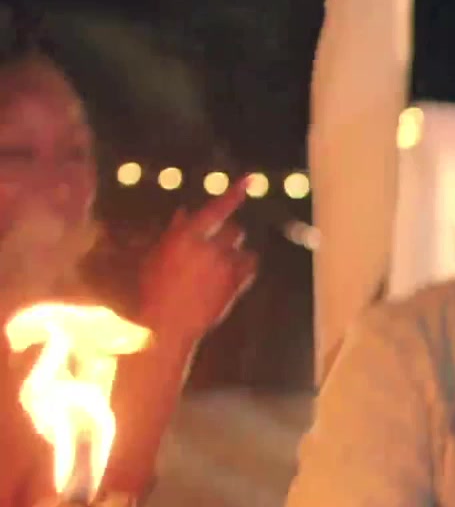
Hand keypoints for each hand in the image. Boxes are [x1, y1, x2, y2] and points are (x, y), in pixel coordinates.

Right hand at [138, 177, 257, 342]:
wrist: (164, 326)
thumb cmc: (153, 290)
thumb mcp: (156, 256)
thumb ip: (174, 232)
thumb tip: (185, 213)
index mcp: (185, 237)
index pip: (215, 209)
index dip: (234, 194)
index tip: (250, 180)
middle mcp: (209, 248)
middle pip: (233, 229)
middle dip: (225, 234)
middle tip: (212, 246)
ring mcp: (225, 267)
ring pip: (242, 246)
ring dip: (234, 250)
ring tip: (217, 264)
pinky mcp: (236, 285)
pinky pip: (250, 264)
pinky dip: (244, 265)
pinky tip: (231, 273)